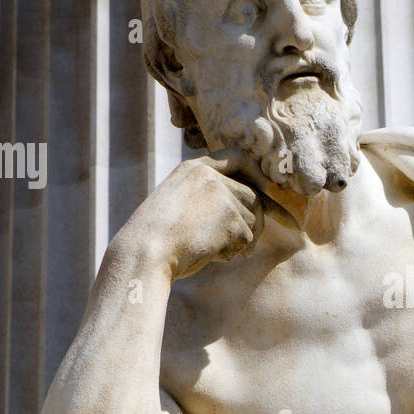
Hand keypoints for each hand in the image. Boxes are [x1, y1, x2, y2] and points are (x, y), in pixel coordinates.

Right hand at [113, 149, 268, 279]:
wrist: (145, 252)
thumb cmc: (158, 238)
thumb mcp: (182, 205)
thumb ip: (210, 200)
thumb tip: (253, 215)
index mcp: (195, 168)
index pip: (238, 158)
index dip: (257, 175)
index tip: (269, 188)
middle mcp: (211, 177)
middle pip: (253, 197)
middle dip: (261, 220)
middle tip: (258, 243)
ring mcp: (222, 195)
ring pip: (252, 220)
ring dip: (240, 241)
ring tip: (213, 250)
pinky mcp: (231, 217)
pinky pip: (246, 240)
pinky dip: (233, 253)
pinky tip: (210, 255)